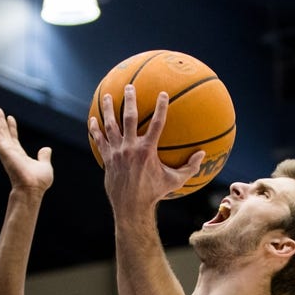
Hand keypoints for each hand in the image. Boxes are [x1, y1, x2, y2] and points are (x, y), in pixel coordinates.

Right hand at [0, 106, 52, 193]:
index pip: (13, 138)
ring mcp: (6, 151)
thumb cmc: (38, 182)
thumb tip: (46, 149)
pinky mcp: (3, 150)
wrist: (32, 189)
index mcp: (19, 155)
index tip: (9, 117)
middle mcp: (10, 152)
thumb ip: (44, 157)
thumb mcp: (44, 166)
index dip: (11, 127)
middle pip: (3, 132)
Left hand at [89, 85, 204, 206]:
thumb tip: (203, 154)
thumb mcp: (174, 181)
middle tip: (129, 87)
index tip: (162, 93)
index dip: (160, 107)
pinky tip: (92, 120)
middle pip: (128, 118)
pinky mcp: (107, 159)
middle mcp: (131, 148)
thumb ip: (190, 167)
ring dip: (108, 110)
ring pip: (110, 126)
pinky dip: (95, 130)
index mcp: (148, 151)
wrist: (131, 207)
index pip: (156, 123)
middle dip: (129, 100)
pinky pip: (100, 140)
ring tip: (107, 96)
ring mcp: (117, 153)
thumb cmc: (154, 194)